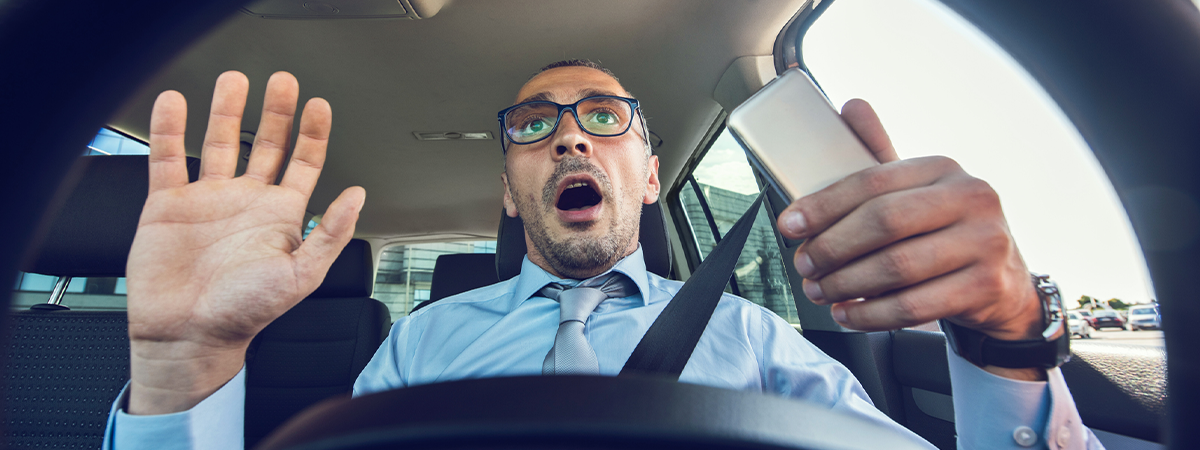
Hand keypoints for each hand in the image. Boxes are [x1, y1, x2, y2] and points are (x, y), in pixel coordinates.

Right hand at [125, 71, 365, 413]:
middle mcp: (246, 201)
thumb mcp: (301, 274)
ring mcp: (208, 199)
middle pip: (266, 143)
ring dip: (227, 110)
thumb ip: (331, 233)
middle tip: (283, 80)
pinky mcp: (168, 204)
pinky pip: (169, 157)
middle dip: (276, 111)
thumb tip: (358, 196)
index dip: (313, 133)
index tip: (319, 105)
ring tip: (233, 80)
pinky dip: (170, 129)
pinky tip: (175, 103)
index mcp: (281, 215)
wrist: (189, 335)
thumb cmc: (245, 313)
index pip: (304, 163)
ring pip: (220, 141)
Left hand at [776, 99, 1045, 377]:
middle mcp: (971, 198)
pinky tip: (847, 313)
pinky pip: (913, 306)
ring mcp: (985, 243)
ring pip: (896, 268)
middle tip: (803, 264)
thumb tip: (851, 106)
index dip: (824, 204)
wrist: (1003, 283)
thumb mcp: (917, 190)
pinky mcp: (986, 286)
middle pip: (883, 223)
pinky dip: (870, 314)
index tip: (790, 225)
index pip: (872, 181)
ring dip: (845, 284)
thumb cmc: (943, 231)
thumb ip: (881, 155)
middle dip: (832, 247)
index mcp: (943, 168)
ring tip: (819, 291)